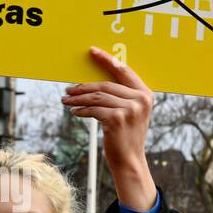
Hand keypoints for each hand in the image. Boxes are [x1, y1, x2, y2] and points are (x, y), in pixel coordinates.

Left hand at [63, 47, 156, 211]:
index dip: (107, 60)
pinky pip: (93, 109)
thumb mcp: (130, 113)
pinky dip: (80, 110)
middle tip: (68, 89)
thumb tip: (96, 80)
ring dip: (78, 98)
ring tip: (66, 100)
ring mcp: (130, 109)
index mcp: (146, 94)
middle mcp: (141, 100)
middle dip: (83, 86)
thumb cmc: (126, 136)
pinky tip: (74, 111)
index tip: (92, 51)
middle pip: (105, 85)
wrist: (130, 161)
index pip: (124, 71)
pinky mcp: (118, 119)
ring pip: (97, 96)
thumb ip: (122, 95)